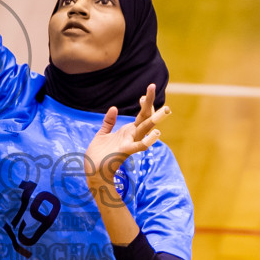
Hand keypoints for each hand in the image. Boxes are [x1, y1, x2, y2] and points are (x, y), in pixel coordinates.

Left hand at [84, 85, 168, 200]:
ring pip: (145, 129)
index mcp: (127, 131)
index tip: (144, 94)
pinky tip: (156, 133)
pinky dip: (148, 140)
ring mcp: (130, 143)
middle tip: (155, 87)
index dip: (145, 104)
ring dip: (155, 120)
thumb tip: (114, 107)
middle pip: (145, 118)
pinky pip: (139, 146)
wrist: (93, 172)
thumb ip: (109, 122)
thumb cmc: (98, 155)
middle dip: (151, 104)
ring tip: (166, 111)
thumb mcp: (102, 135)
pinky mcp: (125, 151)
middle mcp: (131, 136)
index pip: (141, 115)